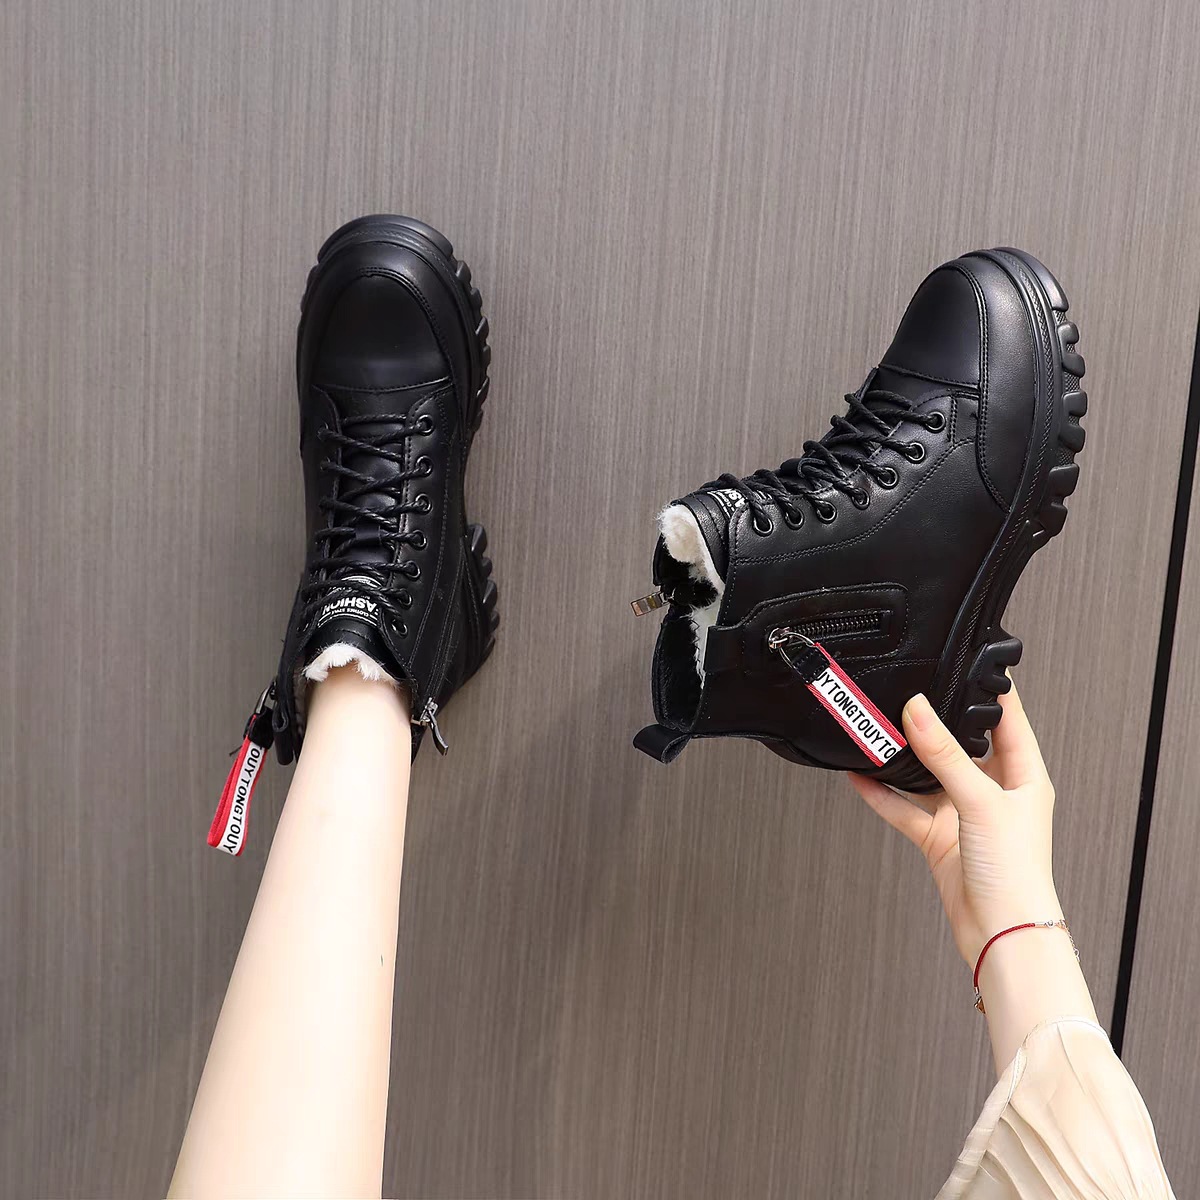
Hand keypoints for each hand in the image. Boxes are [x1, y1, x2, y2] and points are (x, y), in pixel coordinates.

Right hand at [850, 677, 1061, 967]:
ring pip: (927, 774)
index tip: (968, 660)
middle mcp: (994, 791)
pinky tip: (861, 776)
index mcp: (1023, 776)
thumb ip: (945, 756)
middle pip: (960, 744)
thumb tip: (920, 711)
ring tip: (875, 732)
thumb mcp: (980, 802)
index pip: (1008, 719)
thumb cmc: (1017, 876)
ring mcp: (964, 814)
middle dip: (933, 722)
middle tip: (906, 694)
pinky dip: (882, 792)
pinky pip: (906, 806)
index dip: (990, 690)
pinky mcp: (940, 838)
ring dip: (902, 758)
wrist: (1002, 935)